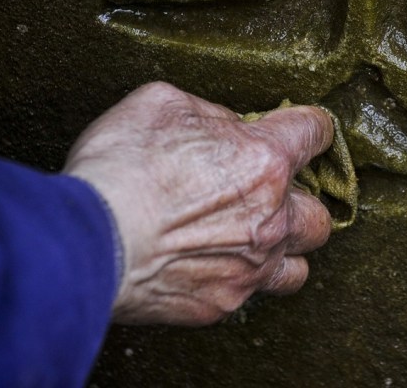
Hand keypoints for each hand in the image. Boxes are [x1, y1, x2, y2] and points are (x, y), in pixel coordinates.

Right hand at [63, 82, 333, 325]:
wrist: (89, 240)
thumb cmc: (121, 166)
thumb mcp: (163, 104)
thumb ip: (211, 113)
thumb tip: (227, 127)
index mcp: (264, 160)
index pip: (314, 133)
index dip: (310, 127)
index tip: (305, 130)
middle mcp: (271, 217)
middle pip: (318, 214)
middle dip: (298, 200)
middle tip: (267, 193)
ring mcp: (250, 266)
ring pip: (297, 266)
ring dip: (282, 249)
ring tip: (253, 238)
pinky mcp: (222, 302)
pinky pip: (249, 294)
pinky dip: (238, 277)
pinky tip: (210, 263)